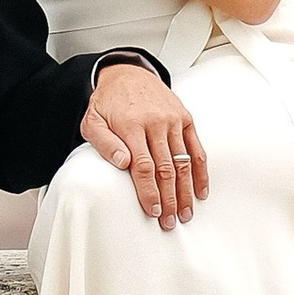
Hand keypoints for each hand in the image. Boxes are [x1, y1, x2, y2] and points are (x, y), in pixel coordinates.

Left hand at [85, 64, 207, 227]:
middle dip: (168, 199)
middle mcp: (156, 122)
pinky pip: (196, 149)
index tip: (152, 211)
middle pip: (166, 169)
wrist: (127, 74)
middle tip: (169, 221)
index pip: (143, 167)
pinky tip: (200, 191)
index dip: (149, 192)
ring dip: (185, 191)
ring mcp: (173, 121)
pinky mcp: (185, 119)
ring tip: (184, 213)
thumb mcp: (93, 120)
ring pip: (183, 162)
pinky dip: (200, 172)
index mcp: (131, 125)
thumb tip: (122, 163)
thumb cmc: (108, 102)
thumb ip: (104, 143)